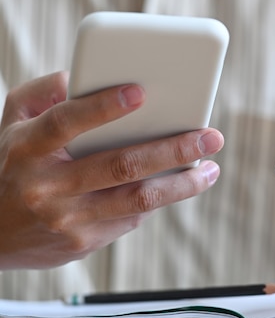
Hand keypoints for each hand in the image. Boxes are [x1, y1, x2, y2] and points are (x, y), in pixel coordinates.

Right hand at [0, 72, 223, 269]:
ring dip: (183, 184)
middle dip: (173, 149)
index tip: (141, 91)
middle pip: (121, 165)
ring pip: (138, 199)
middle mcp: (47, 187)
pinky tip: (179, 183)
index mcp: (27, 149)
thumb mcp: (11, 123)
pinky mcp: (84, 243)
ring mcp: (67, 219)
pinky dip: (159, 197)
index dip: (102, 107)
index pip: (65, 122)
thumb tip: (84, 74)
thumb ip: (43, 94)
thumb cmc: (11, 165)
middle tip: (211, 136)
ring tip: (210, 168)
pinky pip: (131, 217)